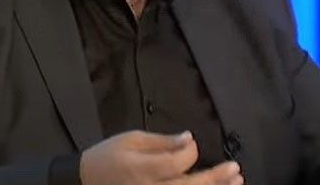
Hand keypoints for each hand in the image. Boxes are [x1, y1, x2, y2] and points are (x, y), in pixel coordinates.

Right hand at [80, 130, 243, 184]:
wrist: (84, 182)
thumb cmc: (108, 157)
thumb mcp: (131, 140)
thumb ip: (162, 142)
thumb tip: (189, 139)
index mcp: (142, 170)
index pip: (177, 164)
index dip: (191, 153)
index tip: (192, 144)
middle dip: (215, 179)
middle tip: (235, 170)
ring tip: (234, 183)